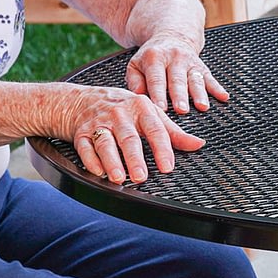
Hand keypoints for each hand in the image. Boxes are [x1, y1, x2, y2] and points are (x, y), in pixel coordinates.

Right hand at [66, 86, 203, 184]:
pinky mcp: (80, 134)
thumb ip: (173, 132)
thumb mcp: (149, 114)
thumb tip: (198, 144)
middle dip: (134, 157)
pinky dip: (90, 160)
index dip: (162, 148)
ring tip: (118, 177)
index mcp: (140, 108)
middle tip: (141, 176)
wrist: (79, 100)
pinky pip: (84, 147)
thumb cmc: (122, 109)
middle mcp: (119, 115)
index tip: (167, 166)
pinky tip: (98, 172)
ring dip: (112, 161)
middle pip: (128, 138)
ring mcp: (98, 124)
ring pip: (105, 143)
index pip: (155, 129)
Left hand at [126, 33, 228, 114]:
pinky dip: (217, 88)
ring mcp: (190, 63)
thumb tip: (139, 96)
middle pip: (177, 80)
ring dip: (199, 94)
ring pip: (195, 79)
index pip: (157, 79)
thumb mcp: (136, 64)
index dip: (159, 94)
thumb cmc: (150, 58)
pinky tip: (224, 97)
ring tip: (202, 107)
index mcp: (154, 57)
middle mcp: (174, 58)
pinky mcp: (202, 67)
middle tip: (181, 110)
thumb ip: (134, 81)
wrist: (171, 37)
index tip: (161, 109)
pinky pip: (210, 78)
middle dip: (180, 96)